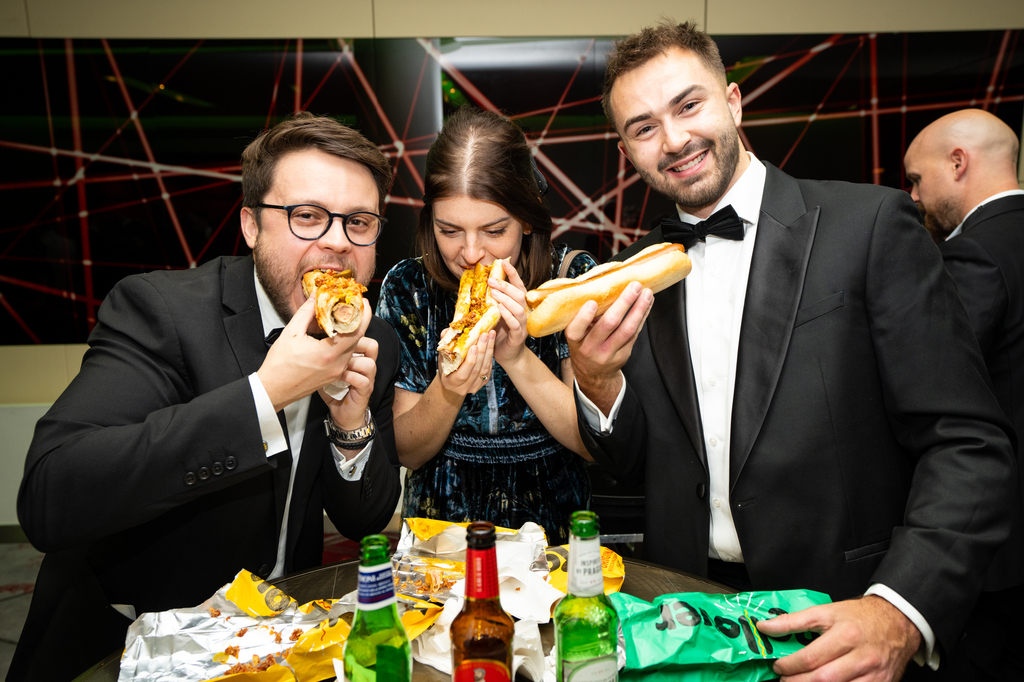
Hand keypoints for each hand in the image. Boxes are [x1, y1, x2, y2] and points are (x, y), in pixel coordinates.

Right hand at [257, 296, 371, 412]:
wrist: (274, 389)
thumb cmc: (279, 365)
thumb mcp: (291, 333)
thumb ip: (306, 312)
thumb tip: (315, 296)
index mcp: (328, 353)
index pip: (356, 331)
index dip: (363, 314)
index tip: (362, 301)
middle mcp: (337, 364)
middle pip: (357, 338)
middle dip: (359, 320)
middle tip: (355, 305)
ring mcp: (337, 371)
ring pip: (352, 347)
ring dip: (352, 331)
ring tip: (346, 317)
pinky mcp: (334, 375)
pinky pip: (346, 356)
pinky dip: (345, 342)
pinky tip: (338, 334)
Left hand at [321, 331, 377, 430]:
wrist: (342, 414)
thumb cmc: (335, 391)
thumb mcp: (327, 369)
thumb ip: (324, 356)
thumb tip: (310, 341)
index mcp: (359, 357)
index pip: (363, 338)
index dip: (351, 333)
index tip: (336, 333)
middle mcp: (366, 366)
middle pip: (372, 346)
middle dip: (355, 345)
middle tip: (339, 349)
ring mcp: (368, 379)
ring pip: (369, 363)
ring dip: (352, 363)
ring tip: (338, 366)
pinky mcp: (365, 391)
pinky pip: (363, 380)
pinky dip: (349, 377)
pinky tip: (338, 378)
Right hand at [437, 330, 494, 396]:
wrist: (452, 380)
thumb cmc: (446, 367)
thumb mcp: (442, 357)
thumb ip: (445, 345)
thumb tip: (447, 331)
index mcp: (451, 383)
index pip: (462, 374)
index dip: (469, 361)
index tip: (474, 346)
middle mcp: (463, 388)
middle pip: (476, 370)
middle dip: (482, 351)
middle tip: (484, 335)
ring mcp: (474, 387)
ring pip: (484, 369)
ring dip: (488, 350)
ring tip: (490, 335)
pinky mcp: (482, 383)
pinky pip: (488, 369)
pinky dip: (490, 355)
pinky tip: (491, 343)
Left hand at [488, 261, 528, 365]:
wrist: (507, 355)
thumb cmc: (500, 334)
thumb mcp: (493, 315)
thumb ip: (490, 303)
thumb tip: (476, 288)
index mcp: (517, 305)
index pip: (518, 286)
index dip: (513, 274)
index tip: (504, 263)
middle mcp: (523, 312)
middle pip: (519, 294)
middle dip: (505, 285)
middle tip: (491, 280)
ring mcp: (522, 324)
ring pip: (518, 308)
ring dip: (506, 299)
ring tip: (493, 294)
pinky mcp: (518, 336)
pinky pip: (515, 324)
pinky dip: (508, 316)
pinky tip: (499, 310)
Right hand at [564, 281, 652, 413]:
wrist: (593, 374)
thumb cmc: (584, 345)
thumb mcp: (576, 335)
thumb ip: (583, 318)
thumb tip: (601, 288)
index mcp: (575, 341)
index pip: (575, 330)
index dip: (584, 317)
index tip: (592, 303)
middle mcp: (591, 348)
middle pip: (608, 325)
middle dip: (623, 303)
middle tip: (634, 287)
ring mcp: (608, 353)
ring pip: (627, 330)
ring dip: (639, 309)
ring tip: (647, 293)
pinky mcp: (623, 355)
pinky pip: (635, 334)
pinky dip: (642, 317)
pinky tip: (647, 304)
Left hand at [756, 595, 921, 681]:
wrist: (898, 621)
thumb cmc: (860, 616)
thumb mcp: (827, 611)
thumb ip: (794, 620)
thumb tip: (766, 626)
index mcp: (845, 634)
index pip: (810, 657)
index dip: (789, 665)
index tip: (777, 665)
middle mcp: (861, 655)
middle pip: (822, 678)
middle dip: (797, 681)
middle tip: (784, 678)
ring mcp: (873, 673)